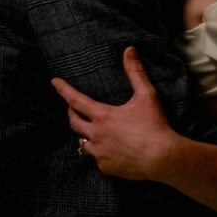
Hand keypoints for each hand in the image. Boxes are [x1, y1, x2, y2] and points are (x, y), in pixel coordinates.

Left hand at [51, 46, 174, 179]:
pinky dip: (99, 151)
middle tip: (73, 107)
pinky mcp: (106, 167)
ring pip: (83, 142)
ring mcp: (100, 153)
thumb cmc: (155, 124)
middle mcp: (96, 135)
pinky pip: (97, 158)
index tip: (53, 82)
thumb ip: (135, 72)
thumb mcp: (146, 94)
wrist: (163, 158)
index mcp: (103, 116)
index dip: (63, 90)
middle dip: (71, 112)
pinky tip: (108, 148)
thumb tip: (129, 49)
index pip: (76, 100)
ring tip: (91, 129)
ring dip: (84, 133)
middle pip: (74, 122)